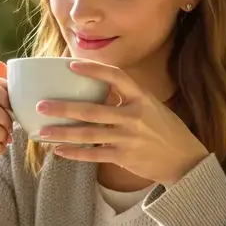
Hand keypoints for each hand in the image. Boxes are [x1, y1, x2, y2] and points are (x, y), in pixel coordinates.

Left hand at [36, 60, 209, 186]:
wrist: (184, 159)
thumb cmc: (163, 129)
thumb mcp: (150, 105)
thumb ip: (126, 97)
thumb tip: (94, 86)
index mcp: (141, 97)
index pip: (115, 77)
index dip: (93, 70)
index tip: (71, 65)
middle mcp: (134, 116)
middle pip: (92, 110)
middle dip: (64, 107)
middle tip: (41, 105)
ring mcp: (129, 137)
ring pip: (88, 134)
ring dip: (62, 132)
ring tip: (41, 130)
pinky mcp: (125, 156)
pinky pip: (94, 154)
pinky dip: (75, 153)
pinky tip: (59, 150)